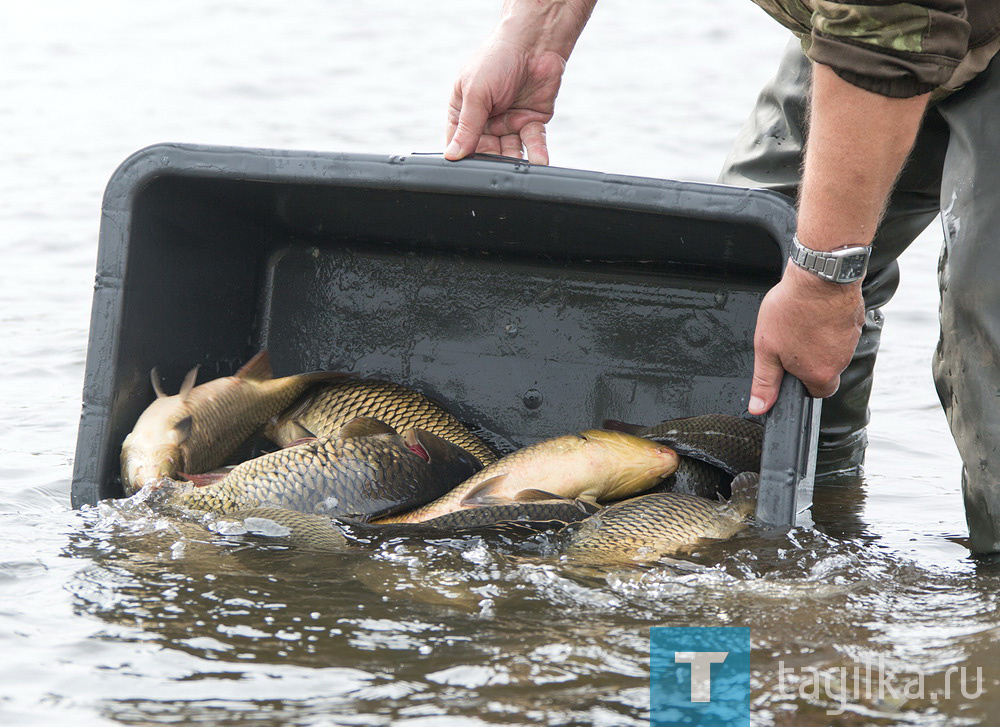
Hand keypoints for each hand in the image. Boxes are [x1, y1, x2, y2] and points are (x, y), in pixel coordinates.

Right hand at [445, 38, 565, 163]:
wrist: (535, 41)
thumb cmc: (498, 58)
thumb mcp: (476, 93)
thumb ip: (467, 126)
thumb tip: (452, 155)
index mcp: (464, 111)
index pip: (459, 142)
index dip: (463, 156)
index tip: (468, 169)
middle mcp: (486, 120)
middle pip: (485, 151)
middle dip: (492, 160)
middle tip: (496, 168)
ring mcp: (509, 122)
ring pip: (510, 151)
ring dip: (514, 160)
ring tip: (517, 166)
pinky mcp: (532, 122)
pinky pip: (532, 143)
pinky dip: (536, 153)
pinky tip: (538, 161)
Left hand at [748, 264, 864, 413]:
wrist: (818, 275)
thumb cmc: (792, 309)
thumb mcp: (767, 349)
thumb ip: (764, 381)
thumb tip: (760, 407)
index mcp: (820, 374)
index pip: (816, 393)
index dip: (802, 383)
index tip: (791, 369)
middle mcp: (841, 361)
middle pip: (826, 370)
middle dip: (808, 359)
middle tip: (790, 340)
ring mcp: (851, 339)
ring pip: (833, 349)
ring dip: (817, 340)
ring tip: (799, 322)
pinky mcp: (856, 319)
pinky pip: (840, 329)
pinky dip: (827, 323)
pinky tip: (812, 311)